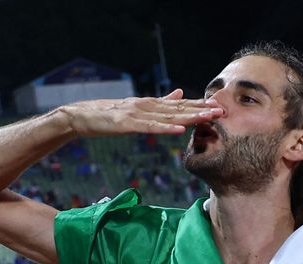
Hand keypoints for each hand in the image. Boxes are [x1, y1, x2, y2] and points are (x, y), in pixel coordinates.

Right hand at [61, 89, 223, 135]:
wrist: (81, 116)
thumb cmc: (108, 115)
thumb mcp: (137, 108)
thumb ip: (159, 103)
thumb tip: (179, 94)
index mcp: (150, 104)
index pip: (178, 106)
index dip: (198, 106)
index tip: (217, 107)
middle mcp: (146, 106)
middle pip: (178, 109)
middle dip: (200, 110)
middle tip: (221, 111)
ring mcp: (137, 114)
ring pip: (168, 117)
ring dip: (189, 118)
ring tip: (207, 118)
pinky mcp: (127, 124)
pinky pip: (150, 128)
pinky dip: (165, 129)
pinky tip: (179, 130)